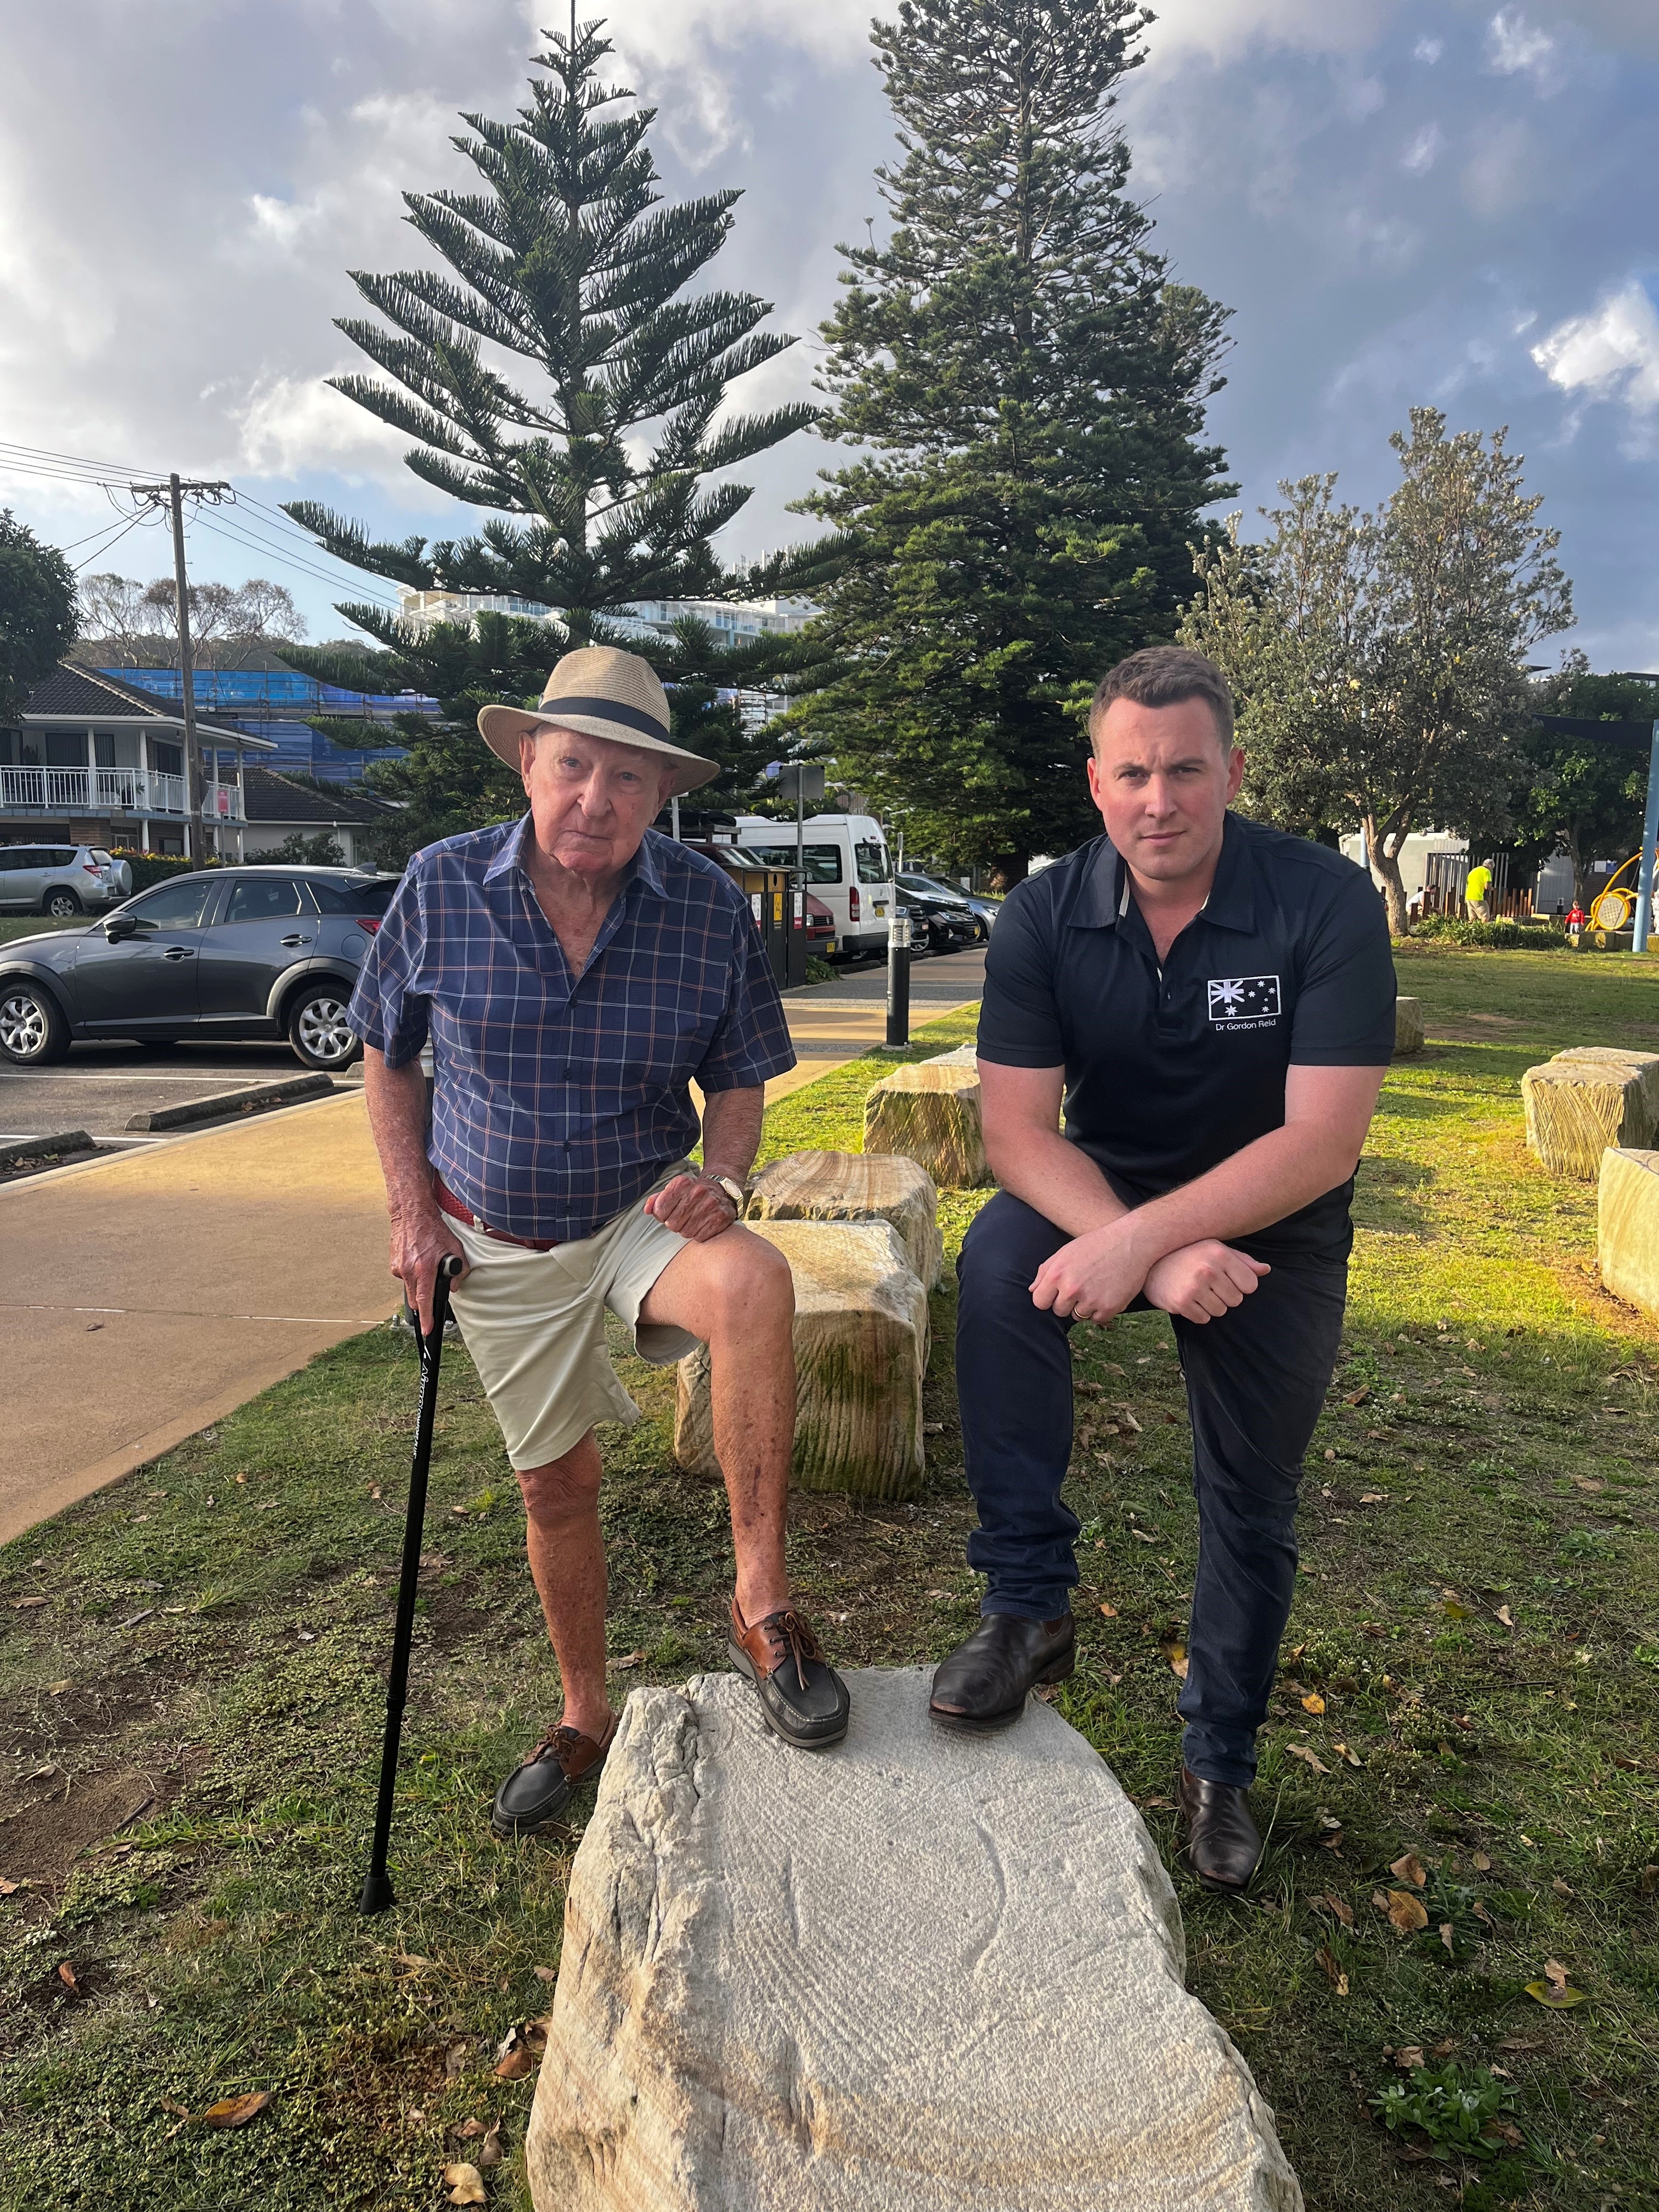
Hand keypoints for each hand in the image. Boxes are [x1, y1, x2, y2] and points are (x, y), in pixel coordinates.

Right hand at [388, 1199, 466, 1334]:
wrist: (411, 1214)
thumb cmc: (433, 1229)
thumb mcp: (454, 1247)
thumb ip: (459, 1269)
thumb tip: (454, 1286)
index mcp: (423, 1267)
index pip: (424, 1299)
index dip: (427, 1317)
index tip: (427, 1330)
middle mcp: (408, 1270)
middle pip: (415, 1299)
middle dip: (424, 1301)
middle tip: (432, 1291)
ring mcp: (398, 1267)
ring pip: (410, 1288)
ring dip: (419, 1285)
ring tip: (426, 1266)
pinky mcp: (393, 1264)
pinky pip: (404, 1278)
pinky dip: (412, 1275)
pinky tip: (418, 1261)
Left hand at [644, 1172, 738, 1243]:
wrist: (722, 1190)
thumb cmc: (692, 1193)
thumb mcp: (674, 1190)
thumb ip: (657, 1200)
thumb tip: (646, 1210)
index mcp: (681, 1183)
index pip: (660, 1210)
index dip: (662, 1215)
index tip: (670, 1211)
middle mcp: (697, 1192)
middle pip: (672, 1224)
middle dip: (675, 1224)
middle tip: (684, 1217)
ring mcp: (710, 1204)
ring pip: (686, 1233)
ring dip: (687, 1230)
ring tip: (694, 1220)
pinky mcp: (721, 1217)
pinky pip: (700, 1237)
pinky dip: (700, 1234)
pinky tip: (704, 1224)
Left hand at [1029, 1223, 1150, 1323]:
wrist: (1131, 1242)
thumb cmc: (1097, 1244)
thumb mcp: (1066, 1251)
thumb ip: (1046, 1271)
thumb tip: (1032, 1290)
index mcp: (1057, 1274)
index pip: (1039, 1302)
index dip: (1047, 1298)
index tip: (1056, 1293)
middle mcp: (1071, 1289)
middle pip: (1059, 1311)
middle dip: (1067, 1302)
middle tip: (1082, 1285)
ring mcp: (1090, 1300)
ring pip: (1078, 1316)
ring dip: (1084, 1306)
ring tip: (1096, 1286)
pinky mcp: (1109, 1308)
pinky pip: (1096, 1319)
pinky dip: (1101, 1310)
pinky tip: (1107, 1292)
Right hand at [1142, 1240, 1268, 1322]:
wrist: (1150, 1263)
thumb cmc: (1189, 1254)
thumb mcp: (1215, 1249)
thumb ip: (1242, 1261)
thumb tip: (1266, 1270)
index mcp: (1220, 1254)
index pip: (1250, 1285)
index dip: (1241, 1285)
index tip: (1227, 1279)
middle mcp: (1208, 1270)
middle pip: (1236, 1300)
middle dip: (1225, 1296)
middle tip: (1209, 1286)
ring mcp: (1194, 1287)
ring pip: (1221, 1311)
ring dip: (1211, 1306)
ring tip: (1197, 1291)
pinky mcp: (1181, 1303)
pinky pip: (1203, 1319)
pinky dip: (1198, 1313)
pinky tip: (1188, 1299)